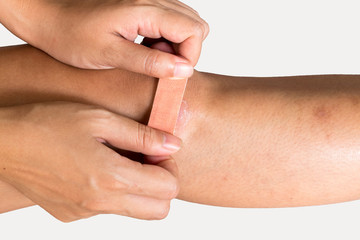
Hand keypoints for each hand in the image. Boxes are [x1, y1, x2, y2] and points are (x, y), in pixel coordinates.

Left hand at [0, 0, 208, 77]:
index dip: (189, 58)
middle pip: (196, 25)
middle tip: (160, 66)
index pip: (194, 31)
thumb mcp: (109, 55)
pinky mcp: (144, 7)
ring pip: (186, 23)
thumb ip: (150, 62)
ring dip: (176, 46)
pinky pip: (172, 21)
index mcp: (145, 10)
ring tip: (150, 57)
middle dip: (186, 52)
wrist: (49, 18)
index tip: (170, 74)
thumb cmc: (71, 36)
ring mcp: (149, 1)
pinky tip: (145, 48)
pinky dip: (167, 39)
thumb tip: (184, 70)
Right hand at [0, 102, 181, 221]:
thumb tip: (173, 144)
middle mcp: (100, 203)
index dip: (170, 166)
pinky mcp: (72, 216)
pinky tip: (98, 170)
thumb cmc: (48, 124)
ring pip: (136, 213)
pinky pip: (109, 211)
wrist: (3, 144)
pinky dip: (115, 194)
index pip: (168, 187)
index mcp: (111, 178)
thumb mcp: (100, 119)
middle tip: (145, 158)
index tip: (156, 149)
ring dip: (140, 190)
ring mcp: (85, 213)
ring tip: (120, 160)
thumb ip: (142, 136)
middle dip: (162, 184)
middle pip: (159, 210)